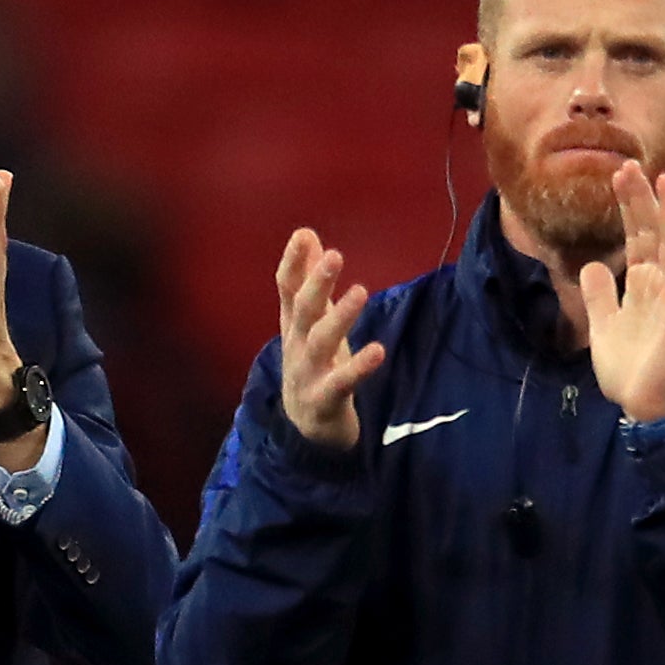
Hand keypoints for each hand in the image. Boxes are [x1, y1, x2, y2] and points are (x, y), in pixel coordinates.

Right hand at [273, 228, 387, 448]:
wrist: (307, 429)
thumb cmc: (314, 364)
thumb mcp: (309, 322)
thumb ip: (306, 279)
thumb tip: (306, 234)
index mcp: (293, 326)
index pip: (286, 289)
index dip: (292, 263)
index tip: (302, 235)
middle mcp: (296, 346)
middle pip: (302, 311)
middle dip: (315, 283)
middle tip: (334, 256)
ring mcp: (308, 374)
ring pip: (320, 343)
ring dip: (339, 317)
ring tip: (360, 292)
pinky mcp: (325, 399)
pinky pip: (342, 382)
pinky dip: (359, 367)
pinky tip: (377, 350)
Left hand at [576, 160, 664, 423]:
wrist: (643, 407)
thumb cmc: (630, 370)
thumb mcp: (604, 327)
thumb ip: (600, 296)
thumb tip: (592, 266)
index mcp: (642, 284)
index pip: (634, 236)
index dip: (628, 206)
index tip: (618, 174)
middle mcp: (661, 284)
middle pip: (652, 233)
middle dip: (642, 200)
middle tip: (629, 165)